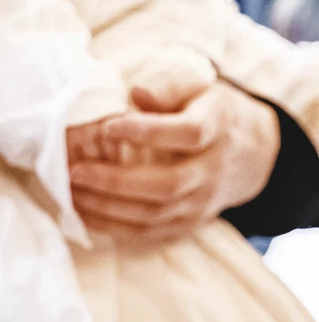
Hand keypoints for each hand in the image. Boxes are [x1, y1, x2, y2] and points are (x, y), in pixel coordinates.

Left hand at [67, 81, 278, 243]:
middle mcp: (212, 170)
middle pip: (167, 184)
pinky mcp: (188, 224)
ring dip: (107, 207)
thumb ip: (167, 89)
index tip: (107, 127)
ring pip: (154, 214)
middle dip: (116, 181)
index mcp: (217, 129)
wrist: (252, 154)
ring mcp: (202, 202)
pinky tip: (82, 213)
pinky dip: (112, 227)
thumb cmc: (211, 113)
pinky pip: (149, 233)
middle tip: (74, 171)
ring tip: (70, 192)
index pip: (188, 133)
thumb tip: (137, 93)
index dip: (148, 132)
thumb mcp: (197, 88)